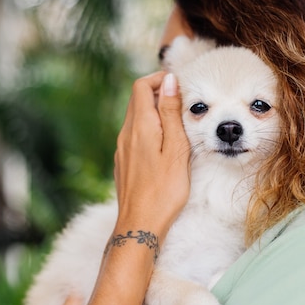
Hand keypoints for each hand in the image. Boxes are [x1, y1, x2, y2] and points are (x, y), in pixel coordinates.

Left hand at [114, 71, 190, 236]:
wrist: (140, 225)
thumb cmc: (164, 190)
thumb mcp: (176, 149)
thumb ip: (171, 113)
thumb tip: (169, 81)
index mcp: (140, 126)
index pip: (141, 86)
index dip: (159, 79)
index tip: (179, 85)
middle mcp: (126, 133)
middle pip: (137, 99)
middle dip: (158, 93)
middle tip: (183, 102)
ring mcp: (122, 148)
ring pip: (136, 117)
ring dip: (155, 112)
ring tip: (178, 123)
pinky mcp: (124, 161)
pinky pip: (134, 134)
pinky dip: (149, 128)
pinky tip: (164, 145)